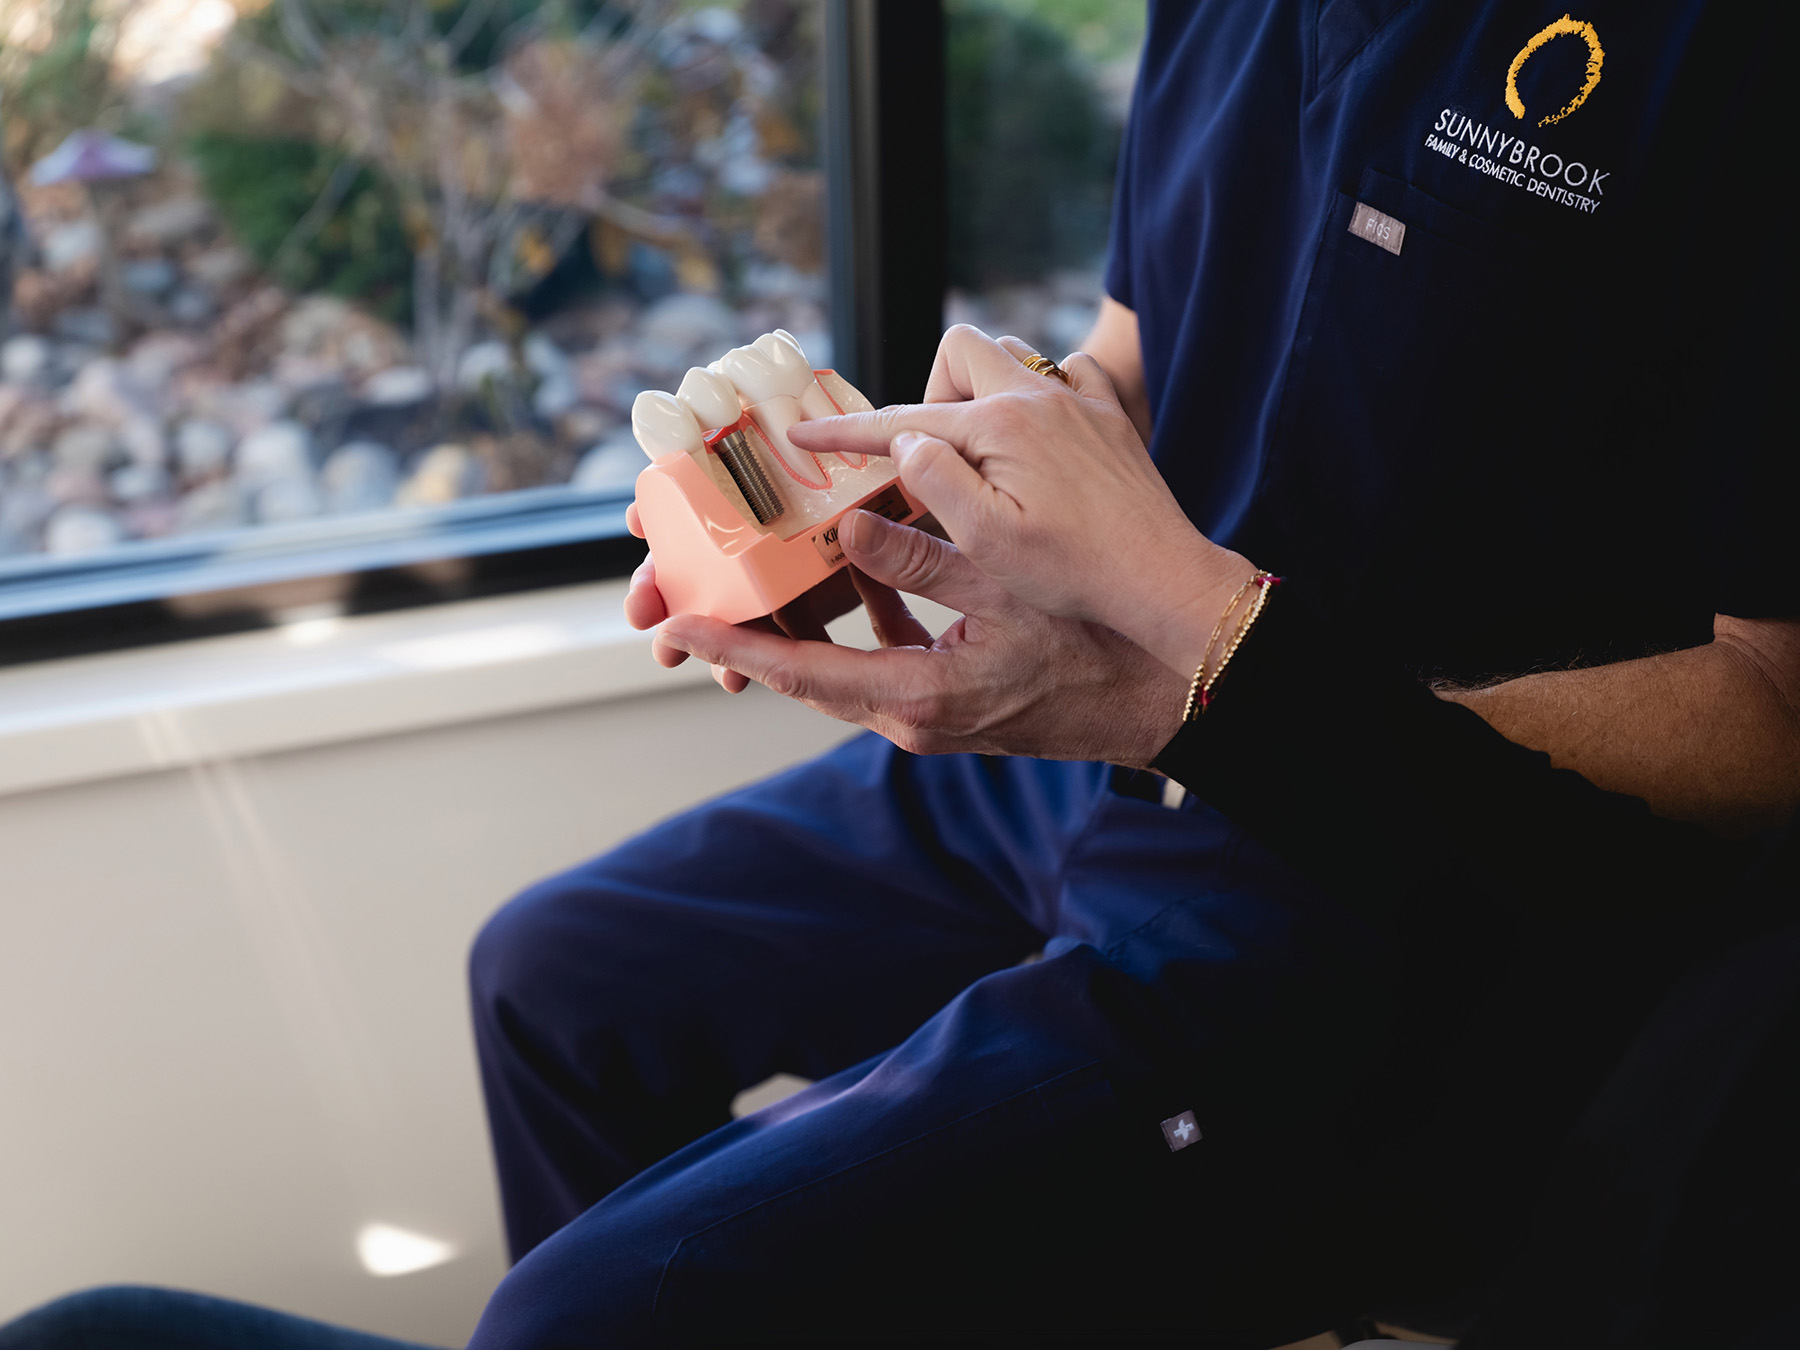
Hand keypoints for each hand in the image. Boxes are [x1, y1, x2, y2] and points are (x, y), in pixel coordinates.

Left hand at [657, 509, 1187, 765]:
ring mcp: (929, 718)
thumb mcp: (1005, 588)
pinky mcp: (949, 705)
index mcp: (917, 698)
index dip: (735, 646)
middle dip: (750, 639)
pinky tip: (864, 569)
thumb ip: (920, 561)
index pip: (801, 673)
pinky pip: (885, 662)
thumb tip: (847, 529)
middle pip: (806, 677)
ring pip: (842, 669)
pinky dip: (867, 620)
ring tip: (762, 579)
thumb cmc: (1094, 646)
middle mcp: (911, 719)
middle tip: (695, 602)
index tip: (678, 627)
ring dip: (805, 627)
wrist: (1157, 697)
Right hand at [786, 325, 1252, 673]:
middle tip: (935, 461)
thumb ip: (935, 479)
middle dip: (932, 396)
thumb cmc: (1075, 572)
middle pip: (960, 353)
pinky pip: (1070, 371)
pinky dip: (1045, 390)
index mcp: (1000, 426)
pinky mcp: (1111, 420)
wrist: (1162, 580)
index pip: (904, 420)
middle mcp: (1040, 397)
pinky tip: (1042, 435)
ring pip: (1012, 355)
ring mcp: (1081, 402)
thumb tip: (906, 440)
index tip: (802, 434)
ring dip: (982, 389)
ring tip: (981, 453)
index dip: (845, 432)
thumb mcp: (986, 540)